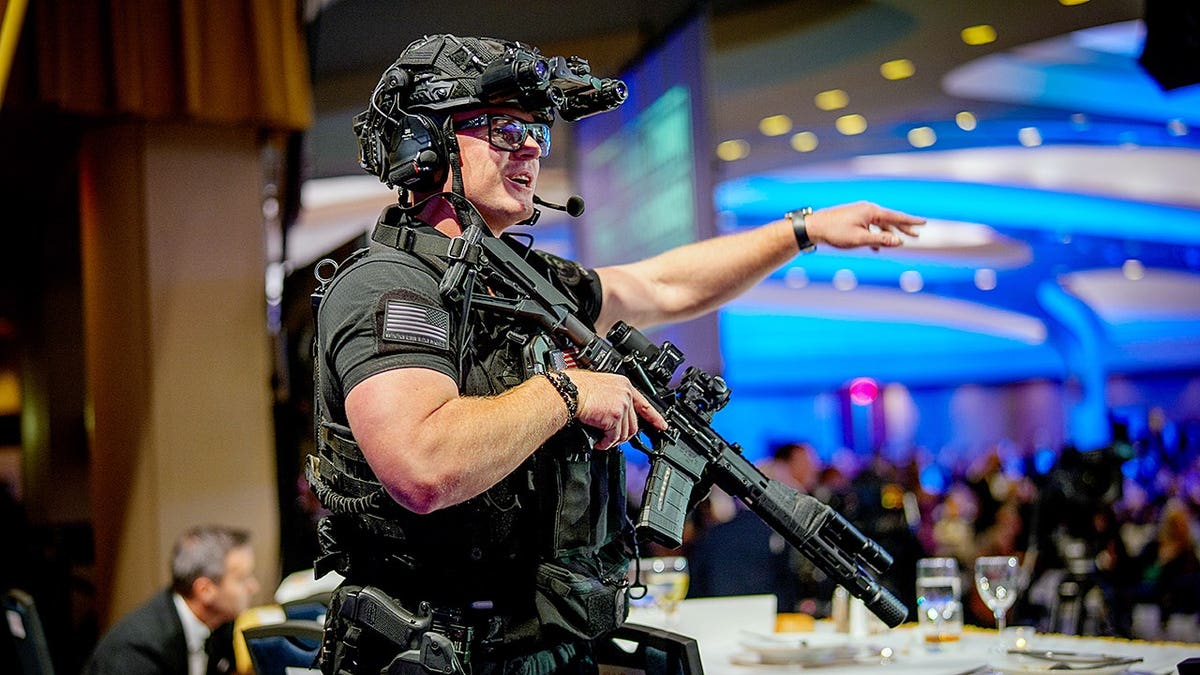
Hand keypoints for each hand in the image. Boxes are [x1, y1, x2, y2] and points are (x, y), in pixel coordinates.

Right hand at [569, 370, 667, 449]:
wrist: (569, 391)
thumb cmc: (576, 389)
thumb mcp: (601, 388)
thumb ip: (613, 400)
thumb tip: (614, 418)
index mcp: (624, 385)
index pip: (644, 404)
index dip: (654, 417)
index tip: (662, 426)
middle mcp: (626, 394)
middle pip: (633, 424)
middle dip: (623, 436)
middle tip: (611, 440)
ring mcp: (622, 405)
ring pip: (624, 433)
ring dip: (612, 441)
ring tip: (602, 440)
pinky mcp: (615, 416)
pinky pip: (614, 437)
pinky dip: (606, 443)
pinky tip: (599, 442)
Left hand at [806, 201, 923, 250]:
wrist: (813, 227)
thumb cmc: (835, 233)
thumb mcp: (860, 239)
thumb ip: (880, 240)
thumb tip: (899, 242)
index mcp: (871, 212)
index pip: (896, 217)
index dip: (910, 221)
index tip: (924, 222)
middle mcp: (867, 209)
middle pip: (890, 220)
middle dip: (903, 228)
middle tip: (917, 234)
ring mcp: (859, 213)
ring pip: (879, 224)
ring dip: (889, 233)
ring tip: (899, 242)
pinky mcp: (852, 219)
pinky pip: (869, 227)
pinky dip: (875, 235)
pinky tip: (876, 247)